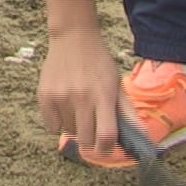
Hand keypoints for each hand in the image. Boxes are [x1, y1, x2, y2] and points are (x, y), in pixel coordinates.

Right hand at [38, 27, 123, 157]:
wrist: (73, 37)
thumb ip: (127, 113)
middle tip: (92, 127)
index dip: (107, 149)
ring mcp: (61, 97)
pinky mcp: (44, 96)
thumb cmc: (99, 62)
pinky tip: (64, 106)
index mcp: (103, 95)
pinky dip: (58, 122)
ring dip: (75, 127)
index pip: (106, 135)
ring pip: (69, 133)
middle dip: (91, 140)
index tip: (106, 148)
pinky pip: (52, 126)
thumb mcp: (117, 84)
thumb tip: (141, 138)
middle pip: (86, 140)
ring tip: (78, 108)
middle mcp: (81, 98)